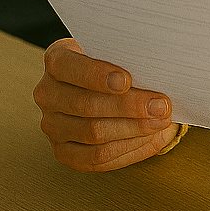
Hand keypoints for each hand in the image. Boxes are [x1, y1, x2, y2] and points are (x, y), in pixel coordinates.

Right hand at [33, 38, 179, 170]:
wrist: (104, 88)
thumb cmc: (115, 66)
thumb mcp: (117, 53)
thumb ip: (128, 59)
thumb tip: (155, 74)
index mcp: (57, 60)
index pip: (69, 67)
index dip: (97, 75)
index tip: (126, 80)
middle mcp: (48, 93)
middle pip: (86, 104)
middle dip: (128, 106)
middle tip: (160, 105)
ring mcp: (52, 125)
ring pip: (93, 133)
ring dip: (134, 129)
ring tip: (161, 121)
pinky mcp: (64, 152)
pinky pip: (96, 157)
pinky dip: (129, 149)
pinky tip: (150, 138)